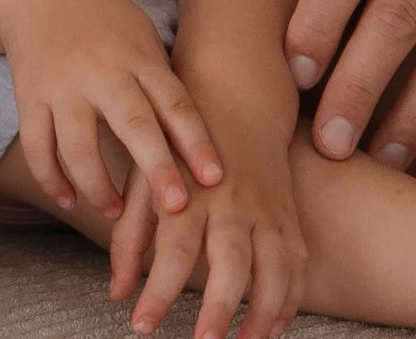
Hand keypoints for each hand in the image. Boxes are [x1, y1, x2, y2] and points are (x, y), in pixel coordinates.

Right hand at [0, 0, 222, 219]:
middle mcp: (101, 71)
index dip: (196, 141)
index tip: (215, 177)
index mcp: (138, 57)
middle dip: (156, 168)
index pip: (174, 102)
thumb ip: (162, 83)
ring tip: (115, 213)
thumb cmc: (102, 20)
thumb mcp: (141, 37)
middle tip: (176, 208)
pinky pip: (38, 146)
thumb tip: (200, 140)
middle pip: (133, 124)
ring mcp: (62, 86)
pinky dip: (52, 178)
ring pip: (78, 146)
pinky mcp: (28, 97)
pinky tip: (68, 200)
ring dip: (98, 187)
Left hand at [108, 119, 304, 338]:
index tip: (141, 324)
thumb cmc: (178, 148)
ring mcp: (266, 210)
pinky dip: (291, 298)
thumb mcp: (144, 181)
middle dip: (220, 306)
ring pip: (275, 268)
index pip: (172, 250)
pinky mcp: (289, 216)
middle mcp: (230, 203)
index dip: (157, 291)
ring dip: (264, 313)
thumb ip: (129, 237)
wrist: (234, 99)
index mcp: (188, 193)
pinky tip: (276, 326)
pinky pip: (298, 264)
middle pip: (231, 261)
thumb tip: (117, 292)